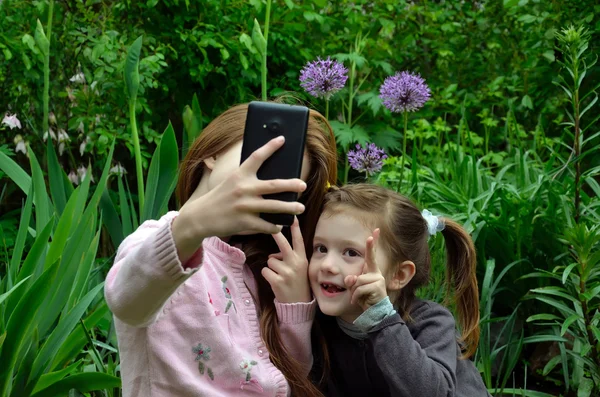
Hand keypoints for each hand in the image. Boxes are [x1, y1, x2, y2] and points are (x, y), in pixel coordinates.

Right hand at [173, 136, 306, 260]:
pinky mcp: (244, 222)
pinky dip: (275, 226)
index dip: (270, 147)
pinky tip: (280, 225)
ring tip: (300, 208)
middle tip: (303, 184)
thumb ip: (248, 178)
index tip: (282, 139)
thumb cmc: (221, 197)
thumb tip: (272, 179)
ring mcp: (245, 206)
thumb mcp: (231, 182)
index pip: (257, 157)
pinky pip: (266, 225)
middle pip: (273, 185)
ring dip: (289, 208)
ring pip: (273, 207)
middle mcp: (243, 189)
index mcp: (240, 174)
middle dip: (291, 184)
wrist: (201, 216)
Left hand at [261, 217, 310, 302]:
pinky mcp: (278, 281)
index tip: (292, 216)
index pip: (299, 240)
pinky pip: (265, 271)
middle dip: (276, 234)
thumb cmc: (298, 282)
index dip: (295, 228)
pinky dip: (267, 275)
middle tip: (272, 225)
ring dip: (272, 267)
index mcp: (302, 259)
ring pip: (270, 260)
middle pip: (283, 244)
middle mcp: (296, 264)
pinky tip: (276, 282)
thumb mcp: (301, 268)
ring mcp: (287, 273)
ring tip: (280, 276)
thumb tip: (274, 253)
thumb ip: (291, 258)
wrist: (299, 304)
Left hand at [344, 229, 387, 310]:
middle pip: (370, 259)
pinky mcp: (377, 287)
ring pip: (358, 280)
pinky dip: (355, 296)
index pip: (372, 255)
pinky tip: (357, 301)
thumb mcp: (354, 288)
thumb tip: (351, 278)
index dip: (373, 243)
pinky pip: (360, 289)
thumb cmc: (364, 298)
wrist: (373, 312)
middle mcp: (376, 273)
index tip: (376, 231)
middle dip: (371, 246)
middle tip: (372, 235)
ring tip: (357, 297)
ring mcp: (378, 279)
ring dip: (354, 290)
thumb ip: (351, 281)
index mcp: (371, 271)